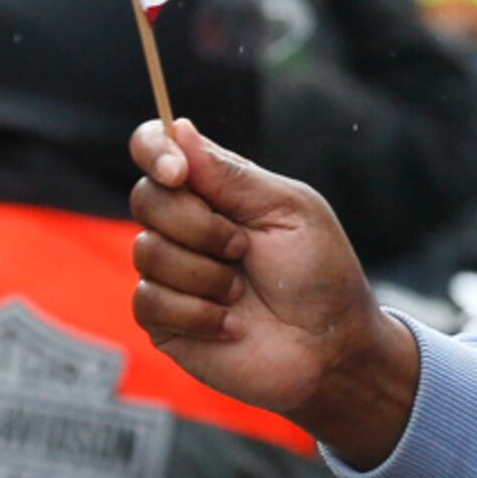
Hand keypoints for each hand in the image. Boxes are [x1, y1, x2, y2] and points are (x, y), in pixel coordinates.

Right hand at [128, 118, 420, 466]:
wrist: (330, 349)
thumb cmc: (320, 275)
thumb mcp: (290, 211)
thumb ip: (233, 175)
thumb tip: (179, 129)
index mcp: (215, 190)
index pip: (156, 148)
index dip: (153, 149)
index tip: (177, 171)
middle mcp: (185, 226)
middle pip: (146, 198)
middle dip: (198, 226)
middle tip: (242, 250)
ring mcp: (170, 272)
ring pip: (147, 251)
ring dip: (205, 274)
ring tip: (241, 293)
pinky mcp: (163, 319)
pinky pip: (149, 300)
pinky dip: (197, 312)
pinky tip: (229, 324)